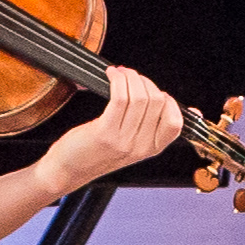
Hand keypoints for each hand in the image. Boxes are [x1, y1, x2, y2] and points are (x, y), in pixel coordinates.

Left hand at [41, 63, 184, 191]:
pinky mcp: (105, 132)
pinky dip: (117, 80)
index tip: (155, 91)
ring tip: (120, 74)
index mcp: (151, 149)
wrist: (69, 170)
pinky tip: (111, 75)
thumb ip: (147, 126)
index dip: (168, 101)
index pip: (175, 123)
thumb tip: (175, 104)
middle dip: (144, 81)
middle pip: (156, 102)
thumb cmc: (94, 153)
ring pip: (139, 97)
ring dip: (129, 77)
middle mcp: (140, 146)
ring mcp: (124, 140)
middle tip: (131, 76)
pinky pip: (119, 97)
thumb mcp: (130, 144)